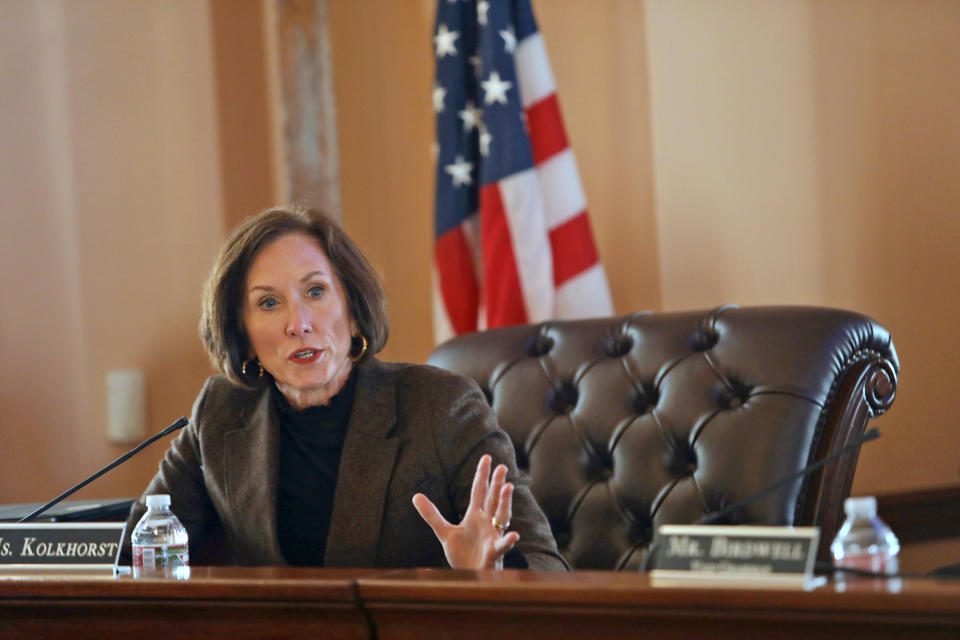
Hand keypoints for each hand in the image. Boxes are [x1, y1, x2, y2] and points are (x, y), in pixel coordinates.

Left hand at [412, 454, 519, 568]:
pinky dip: (508, 541)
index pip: (479, 491)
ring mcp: (492, 536)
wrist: (470, 577)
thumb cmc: (463, 554)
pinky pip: (502, 546)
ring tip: (508, 487)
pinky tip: (513, 536)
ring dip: (505, 502)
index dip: (482, 475)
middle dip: (497, 483)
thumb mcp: (444, 532)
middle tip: (502, 466)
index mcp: (475, 516)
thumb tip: (415, 496)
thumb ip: (432, 514)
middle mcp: (487, 522)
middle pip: (493, 499)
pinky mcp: (494, 553)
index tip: (487, 457)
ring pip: (501, 516)